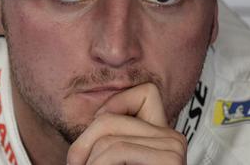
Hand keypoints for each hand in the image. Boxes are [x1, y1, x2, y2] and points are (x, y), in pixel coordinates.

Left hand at [66, 83, 186, 164]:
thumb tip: (93, 114)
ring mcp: (174, 148)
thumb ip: (110, 136)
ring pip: (109, 135)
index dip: (114, 105)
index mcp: (162, 135)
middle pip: (111, 117)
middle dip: (84, 143)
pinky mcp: (171, 160)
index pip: (144, 92)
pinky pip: (117, 150)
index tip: (98, 142)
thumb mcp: (111, 155)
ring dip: (88, 160)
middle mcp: (173, 138)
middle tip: (75, 164)